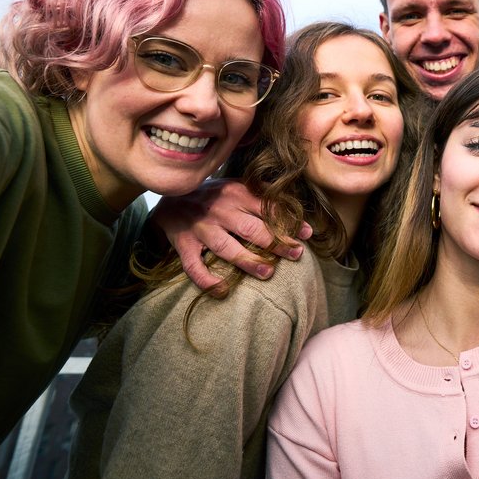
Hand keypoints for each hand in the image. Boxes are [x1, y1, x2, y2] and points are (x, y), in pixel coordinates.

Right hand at [150, 179, 311, 292]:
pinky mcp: (184, 245)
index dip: (288, 222)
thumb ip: (261, 198)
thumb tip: (295, 213)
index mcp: (236, 194)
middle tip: (296, 254)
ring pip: (227, 248)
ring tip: (268, 273)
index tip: (307, 234)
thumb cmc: (214, 195)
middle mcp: (219, 211)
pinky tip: (223, 290)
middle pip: (251, 229)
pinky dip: (207, 280)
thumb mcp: (237, 187)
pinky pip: (194, 266)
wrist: (172, 197)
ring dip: (248, 262)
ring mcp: (201, 228)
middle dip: (276, 243)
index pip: (267, 208)